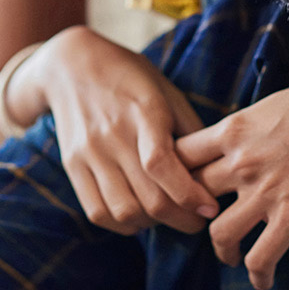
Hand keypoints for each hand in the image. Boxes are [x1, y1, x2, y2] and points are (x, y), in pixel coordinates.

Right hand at [28, 27, 218, 234]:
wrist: (72, 65)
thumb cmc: (132, 78)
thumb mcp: (167, 92)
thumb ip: (191, 130)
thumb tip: (216, 170)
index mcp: (143, 112)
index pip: (161, 164)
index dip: (189, 194)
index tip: (211, 207)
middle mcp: (113, 135)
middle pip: (148, 197)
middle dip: (181, 218)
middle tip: (198, 219)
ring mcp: (89, 152)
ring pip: (123, 211)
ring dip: (153, 224)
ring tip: (169, 216)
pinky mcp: (72, 165)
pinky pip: (97, 211)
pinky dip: (123, 224)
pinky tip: (139, 216)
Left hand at [176, 66, 288, 289]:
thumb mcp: (276, 101)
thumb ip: (254, 125)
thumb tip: (251, 137)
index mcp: (234, 129)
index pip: (181, 156)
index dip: (174, 175)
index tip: (182, 186)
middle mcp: (240, 162)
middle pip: (192, 197)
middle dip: (192, 215)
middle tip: (203, 226)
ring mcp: (264, 192)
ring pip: (219, 234)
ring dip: (221, 251)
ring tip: (229, 257)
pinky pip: (260, 257)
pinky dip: (257, 274)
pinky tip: (262, 279)